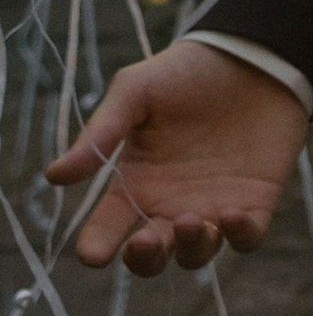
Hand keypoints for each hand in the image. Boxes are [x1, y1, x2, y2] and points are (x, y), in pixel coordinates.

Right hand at [45, 39, 308, 276]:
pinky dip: (240, 236)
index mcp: (135, 183)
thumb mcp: (135, 92)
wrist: (250, 57)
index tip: (92, 255)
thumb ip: (100, 133)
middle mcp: (170, 204)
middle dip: (145, 259)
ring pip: (196, 254)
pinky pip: (246, 238)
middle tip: (143, 240)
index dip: (97, 246)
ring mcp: (212, 207)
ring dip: (191, 248)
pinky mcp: (255, 202)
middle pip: (150, 256)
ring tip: (190, 221)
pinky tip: (233, 214)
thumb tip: (53, 176)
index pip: (107, 228)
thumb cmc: (185, 72)